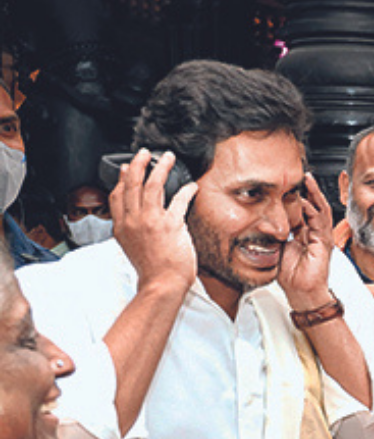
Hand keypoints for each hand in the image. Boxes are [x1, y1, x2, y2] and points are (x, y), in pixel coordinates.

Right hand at [109, 149, 198, 292]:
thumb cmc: (151, 271)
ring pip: (152, 185)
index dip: (121, 180)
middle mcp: (133, 221)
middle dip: (137, 164)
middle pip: (131, 184)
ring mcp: (151, 221)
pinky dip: (186, 190)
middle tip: (144, 153)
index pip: (117, 196)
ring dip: (161, 168)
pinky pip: (179, 200)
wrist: (161, 284)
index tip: (126, 169)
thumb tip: (137, 218)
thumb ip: (132, 230)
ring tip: (167, 158)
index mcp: (122, 227)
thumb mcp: (131, 248)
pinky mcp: (170, 225)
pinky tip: (191, 186)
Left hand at [279, 173, 334, 309]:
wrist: (301, 294)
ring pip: (320, 210)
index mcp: (304, 234)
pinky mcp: (324, 243)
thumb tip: (264, 222)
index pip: (302, 209)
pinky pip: (320, 222)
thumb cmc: (291, 277)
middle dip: (308, 189)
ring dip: (314, 194)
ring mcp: (321, 238)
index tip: (288, 183)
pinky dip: (314, 209)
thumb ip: (276, 234)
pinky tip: (308, 199)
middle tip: (299, 174)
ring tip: (307, 180)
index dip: (297, 195)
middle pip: (314, 206)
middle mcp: (315, 234)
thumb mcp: (278, 248)